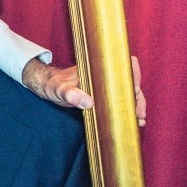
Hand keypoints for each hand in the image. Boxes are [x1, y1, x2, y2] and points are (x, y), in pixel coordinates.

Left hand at [21, 57, 146, 125]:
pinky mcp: (102, 95)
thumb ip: (72, 95)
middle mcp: (105, 75)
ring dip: (135, 105)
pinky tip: (131, 120)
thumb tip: (88, 103)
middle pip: (130, 83)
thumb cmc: (54, 84)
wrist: (47, 86)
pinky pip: (119, 100)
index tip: (134, 92)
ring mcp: (105, 85)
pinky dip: (126, 109)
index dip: (134, 77)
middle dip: (138, 98)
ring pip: (127, 93)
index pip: (125, 66)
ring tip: (138, 121)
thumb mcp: (60, 90)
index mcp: (99, 69)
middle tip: (139, 115)